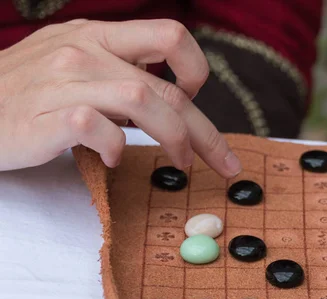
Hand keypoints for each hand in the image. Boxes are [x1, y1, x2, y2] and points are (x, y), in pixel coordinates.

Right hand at [0, 19, 241, 176]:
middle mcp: (85, 51)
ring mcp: (63, 81)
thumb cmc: (29, 91)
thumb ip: (121, 70)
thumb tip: (171, 97)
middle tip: (222, 161)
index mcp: (98, 35)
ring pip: (142, 98)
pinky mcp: (44, 115)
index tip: (192, 100)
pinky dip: (115, 145)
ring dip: (173, 136)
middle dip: (204, 129)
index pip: (170, 33)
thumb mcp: (76, 62)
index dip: (195, 69)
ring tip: (179, 162)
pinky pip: (95, 126)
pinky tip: (114, 157)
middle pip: (166, 85)